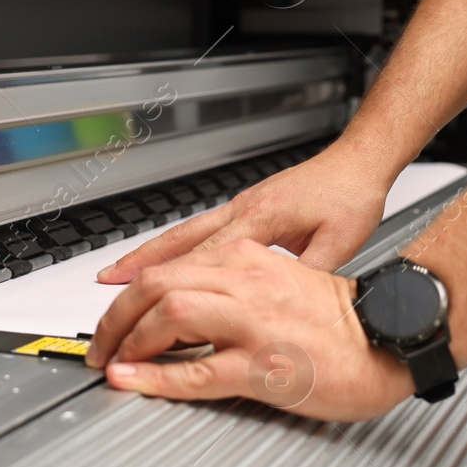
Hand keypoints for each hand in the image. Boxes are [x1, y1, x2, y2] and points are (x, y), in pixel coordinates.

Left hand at [85, 240, 415, 421]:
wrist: (387, 339)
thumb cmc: (337, 318)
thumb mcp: (275, 281)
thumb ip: (227, 285)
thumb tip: (174, 307)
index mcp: (246, 258)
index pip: (168, 267)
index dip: (128, 295)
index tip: (111, 318)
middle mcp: (246, 282)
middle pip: (157, 286)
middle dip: (115, 317)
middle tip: (98, 344)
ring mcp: (255, 324)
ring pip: (169, 317)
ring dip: (129, 340)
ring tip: (110, 361)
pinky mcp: (266, 365)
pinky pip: (197, 371)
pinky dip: (156, 377)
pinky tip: (134, 380)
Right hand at [95, 145, 391, 282]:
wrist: (359, 162)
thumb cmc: (351, 197)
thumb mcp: (339, 245)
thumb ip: (305, 276)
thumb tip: (284, 304)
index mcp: (261, 220)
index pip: (205, 257)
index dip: (170, 282)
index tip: (140, 301)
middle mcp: (243, 210)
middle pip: (180, 241)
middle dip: (140, 264)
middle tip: (107, 285)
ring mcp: (242, 206)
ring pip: (184, 232)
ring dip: (150, 253)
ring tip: (119, 272)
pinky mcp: (248, 206)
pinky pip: (199, 228)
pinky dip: (175, 245)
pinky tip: (165, 258)